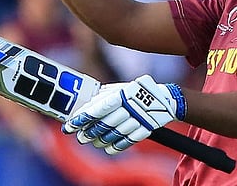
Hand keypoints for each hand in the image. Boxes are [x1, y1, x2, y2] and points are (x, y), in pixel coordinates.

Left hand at [63, 75, 186, 153]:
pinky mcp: (146, 129)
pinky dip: (116, 146)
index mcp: (122, 94)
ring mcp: (139, 119)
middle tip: (80, 137)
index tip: (70, 125)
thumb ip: (105, 95)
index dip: (82, 118)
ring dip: (100, 140)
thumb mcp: (122, 87)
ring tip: (92, 141)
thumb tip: (86, 106)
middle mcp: (130, 106)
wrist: (166, 98)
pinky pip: (128, 141)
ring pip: (114, 134)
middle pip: (104, 124)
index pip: (97, 108)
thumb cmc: (138, 91)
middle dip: (89, 132)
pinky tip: (107, 148)